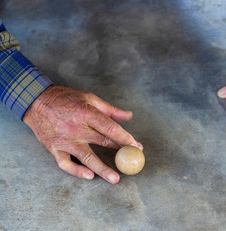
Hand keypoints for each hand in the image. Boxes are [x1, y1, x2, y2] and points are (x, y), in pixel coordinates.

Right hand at [23, 85, 142, 183]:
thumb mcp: (89, 98)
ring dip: (102, 169)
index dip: (125, 138)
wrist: (35, 101)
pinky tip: (89, 176)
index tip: (137, 146)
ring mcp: (64, 140)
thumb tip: (129, 116)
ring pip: (86, 157)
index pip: (110, 128)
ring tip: (115, 179)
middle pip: (102, 142)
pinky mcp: (54, 148)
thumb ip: (110, 109)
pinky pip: (65, 163)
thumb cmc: (65, 98)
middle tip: (133, 160)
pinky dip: (76, 171)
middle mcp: (76, 128)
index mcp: (86, 113)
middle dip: (120, 151)